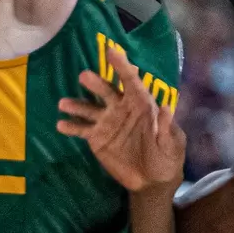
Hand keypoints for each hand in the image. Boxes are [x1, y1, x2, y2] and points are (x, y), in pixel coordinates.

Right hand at [57, 45, 183, 190]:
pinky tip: (61, 124)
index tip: (112, 51)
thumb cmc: (167, 158)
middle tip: (84, 76)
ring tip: (63, 103)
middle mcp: (122, 109)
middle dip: (97, 83)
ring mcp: (108, 122)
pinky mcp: (97, 138)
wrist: (152, 180)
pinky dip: (71, 126)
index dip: (123, 67)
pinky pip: (82, 129)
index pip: (132, 82)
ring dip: (77, 105)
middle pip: (108, 92)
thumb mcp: (172, 145)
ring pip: (90, 109)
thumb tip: (166, 107)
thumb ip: (167, 128)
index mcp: (143, 106)